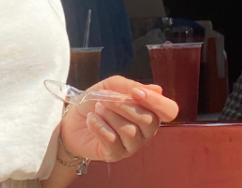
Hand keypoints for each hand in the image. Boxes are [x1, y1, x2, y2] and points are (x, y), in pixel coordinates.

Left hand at [59, 76, 178, 162]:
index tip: (136, 93)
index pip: (169, 111)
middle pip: (148, 121)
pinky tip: (92, 120)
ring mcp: (132, 145)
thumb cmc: (96, 102)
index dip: (156, 102)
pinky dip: (99, 127)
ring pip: (129, 131)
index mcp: (150, 111)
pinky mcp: (116, 155)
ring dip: (109, 116)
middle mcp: (146, 130)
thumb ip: (131, 86)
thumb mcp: (112, 86)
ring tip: (97, 110)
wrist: (72, 120)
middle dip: (124, 106)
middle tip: (105, 99)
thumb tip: (156, 89)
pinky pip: (113, 141)